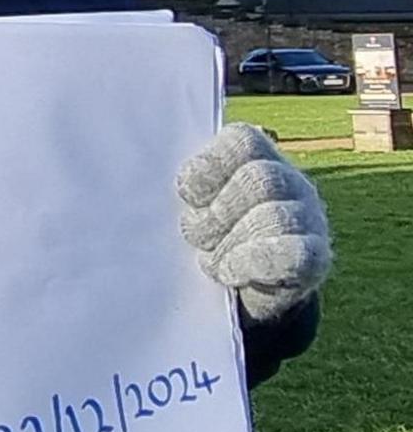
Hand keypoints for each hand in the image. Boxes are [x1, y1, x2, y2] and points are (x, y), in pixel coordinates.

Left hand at [177, 124, 331, 323]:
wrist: (236, 292)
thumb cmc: (198, 236)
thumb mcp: (183, 204)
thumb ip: (172, 184)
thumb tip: (115, 166)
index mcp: (254, 157)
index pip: (242, 140)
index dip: (209, 166)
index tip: (185, 195)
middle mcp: (288, 182)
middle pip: (260, 180)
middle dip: (216, 214)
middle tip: (192, 236)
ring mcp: (307, 219)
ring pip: (275, 216)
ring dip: (230, 242)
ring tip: (207, 260)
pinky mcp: (315, 259)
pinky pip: (295, 255)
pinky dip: (254, 263)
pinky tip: (229, 273)